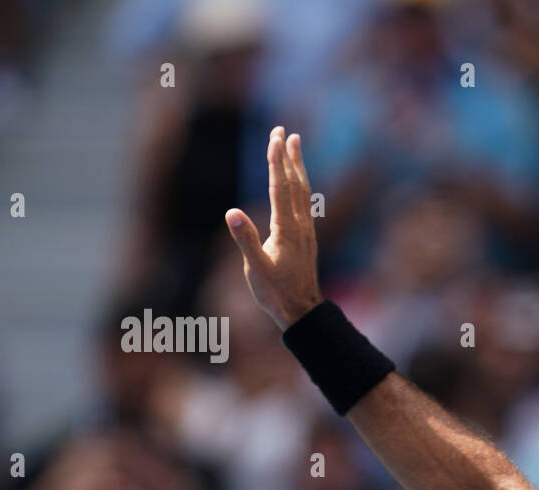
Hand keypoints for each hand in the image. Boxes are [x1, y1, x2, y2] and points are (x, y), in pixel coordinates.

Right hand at [224, 126, 322, 331]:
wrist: (302, 311)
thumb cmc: (276, 293)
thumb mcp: (256, 269)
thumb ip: (245, 240)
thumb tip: (232, 212)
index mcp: (286, 229)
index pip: (281, 187)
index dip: (276, 161)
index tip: (274, 137)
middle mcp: (300, 225)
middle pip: (295, 182)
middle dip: (288, 155)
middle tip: (283, 130)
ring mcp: (305, 230)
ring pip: (303, 190)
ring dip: (297, 165)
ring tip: (295, 143)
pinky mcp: (306, 237)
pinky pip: (304, 202)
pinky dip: (300, 184)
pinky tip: (298, 180)